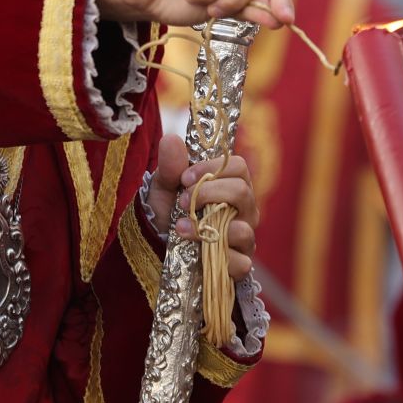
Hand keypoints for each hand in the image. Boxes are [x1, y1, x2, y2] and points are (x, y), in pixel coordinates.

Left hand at [147, 134, 258, 280]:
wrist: (159, 246)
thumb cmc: (168, 212)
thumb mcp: (164, 187)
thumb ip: (170, 166)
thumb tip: (170, 139)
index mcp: (230, 184)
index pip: (237, 166)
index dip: (212, 168)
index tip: (185, 177)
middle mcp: (243, 209)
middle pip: (242, 192)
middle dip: (210, 194)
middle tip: (183, 201)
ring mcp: (244, 236)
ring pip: (243, 229)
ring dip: (209, 228)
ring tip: (181, 228)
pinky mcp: (240, 263)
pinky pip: (241, 262)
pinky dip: (219, 258)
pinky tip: (198, 254)